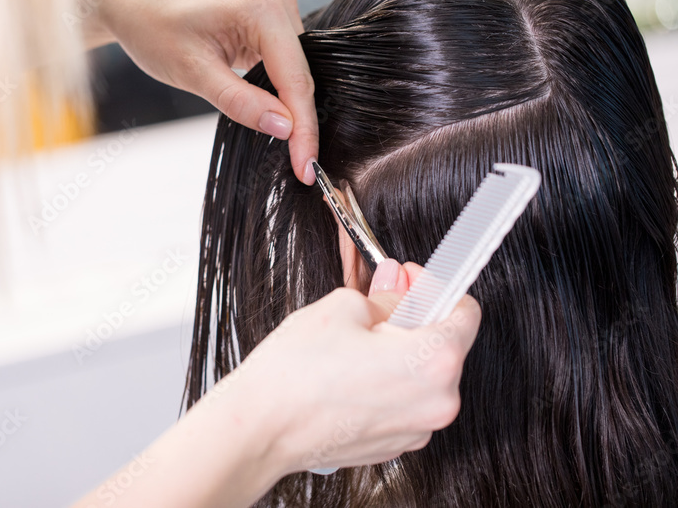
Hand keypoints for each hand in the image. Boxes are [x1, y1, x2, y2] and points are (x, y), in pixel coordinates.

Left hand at [79, 0, 318, 184]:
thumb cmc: (152, 26)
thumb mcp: (192, 72)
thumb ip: (240, 101)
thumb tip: (284, 129)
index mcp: (263, 7)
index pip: (296, 79)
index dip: (303, 129)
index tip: (307, 169)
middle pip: (301, 75)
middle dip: (300, 122)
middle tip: (302, 170)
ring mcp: (275, 6)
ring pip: (295, 71)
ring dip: (290, 107)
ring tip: (292, 151)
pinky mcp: (267, 18)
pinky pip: (283, 62)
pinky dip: (278, 91)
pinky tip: (274, 118)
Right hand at [206, 259, 480, 477]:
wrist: (260, 428)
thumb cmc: (294, 375)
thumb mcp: (342, 307)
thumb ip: (384, 295)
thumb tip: (398, 287)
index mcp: (434, 361)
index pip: (464, 311)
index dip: (436, 286)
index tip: (413, 280)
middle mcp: (436, 402)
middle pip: (444, 344)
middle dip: (413, 318)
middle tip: (377, 304)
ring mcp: (416, 429)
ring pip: (422, 375)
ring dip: (398, 352)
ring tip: (354, 344)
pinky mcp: (394, 444)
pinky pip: (403, 401)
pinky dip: (385, 383)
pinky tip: (350, 373)